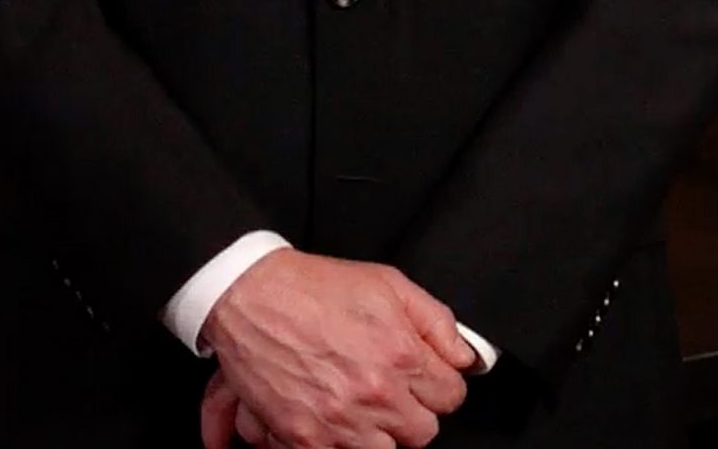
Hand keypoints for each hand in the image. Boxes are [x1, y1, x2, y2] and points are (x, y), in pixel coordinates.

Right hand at [197, 250, 476, 447]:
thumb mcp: (388, 284)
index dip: (437, 385)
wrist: (250, 296)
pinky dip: (339, 443)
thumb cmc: (314, 287)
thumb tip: (467, 356)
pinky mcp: (306, 439)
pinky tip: (333, 419)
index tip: (422, 379)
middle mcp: (376, 394)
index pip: (451, 397)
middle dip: (410, 412)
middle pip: (423, 432)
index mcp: (401, 354)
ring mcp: (341, 422)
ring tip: (360, 407)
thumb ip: (437, 322)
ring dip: (377, 433)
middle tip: (389, 392)